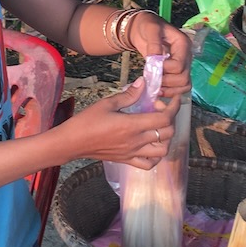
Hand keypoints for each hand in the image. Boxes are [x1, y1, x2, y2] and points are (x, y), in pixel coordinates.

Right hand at [62, 78, 177, 168]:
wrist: (72, 142)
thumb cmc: (86, 121)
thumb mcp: (106, 103)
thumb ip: (128, 95)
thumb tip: (143, 82)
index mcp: (132, 125)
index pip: (164, 118)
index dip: (173, 107)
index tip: (173, 99)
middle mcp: (136, 141)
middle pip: (167, 133)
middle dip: (170, 120)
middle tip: (158, 110)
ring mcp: (132, 153)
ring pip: (162, 150)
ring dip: (165, 138)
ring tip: (157, 127)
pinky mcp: (127, 160)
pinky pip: (149, 164)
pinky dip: (156, 156)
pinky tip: (151, 145)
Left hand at [128, 13, 192, 98]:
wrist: (141, 28)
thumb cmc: (146, 26)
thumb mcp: (150, 29)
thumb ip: (154, 45)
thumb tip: (156, 62)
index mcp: (183, 44)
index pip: (179, 65)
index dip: (165, 70)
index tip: (152, 66)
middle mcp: (186, 56)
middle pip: (183, 78)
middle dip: (166, 81)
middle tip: (151, 78)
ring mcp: (183, 65)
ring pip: (184, 85)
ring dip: (169, 89)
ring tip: (154, 86)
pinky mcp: (177, 72)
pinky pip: (179, 88)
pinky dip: (170, 92)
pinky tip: (158, 89)